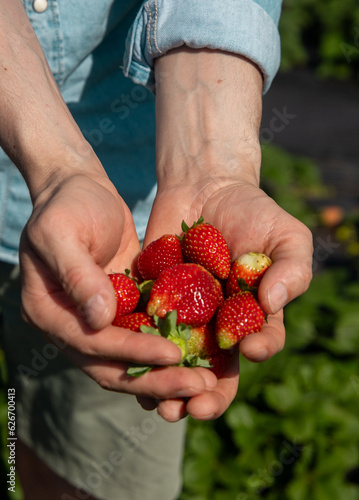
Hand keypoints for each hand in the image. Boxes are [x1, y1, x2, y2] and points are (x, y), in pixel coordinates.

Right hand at [19, 172, 215, 399]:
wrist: (79, 189)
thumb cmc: (66, 205)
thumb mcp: (61, 232)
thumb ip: (78, 275)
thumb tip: (99, 319)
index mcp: (49, 312)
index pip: (92, 344)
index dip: (132, 353)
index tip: (172, 355)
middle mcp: (71, 326)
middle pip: (112, 367)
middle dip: (155, 380)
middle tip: (198, 385)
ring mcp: (95, 321)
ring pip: (130, 360)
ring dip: (164, 373)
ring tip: (204, 379)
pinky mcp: (120, 309)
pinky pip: (143, 336)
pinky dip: (166, 347)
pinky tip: (198, 354)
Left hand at [137, 177, 312, 420]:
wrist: (205, 185)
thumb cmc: (252, 211)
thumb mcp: (285, 235)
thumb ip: (292, 269)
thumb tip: (275, 302)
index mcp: (253, 314)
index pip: (260, 342)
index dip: (259, 350)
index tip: (249, 348)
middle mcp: (217, 323)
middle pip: (214, 368)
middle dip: (206, 393)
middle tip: (194, 409)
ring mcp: (184, 315)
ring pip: (175, 361)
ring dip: (167, 387)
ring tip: (159, 405)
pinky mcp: (153, 302)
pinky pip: (144, 332)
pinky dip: (137, 353)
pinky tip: (130, 368)